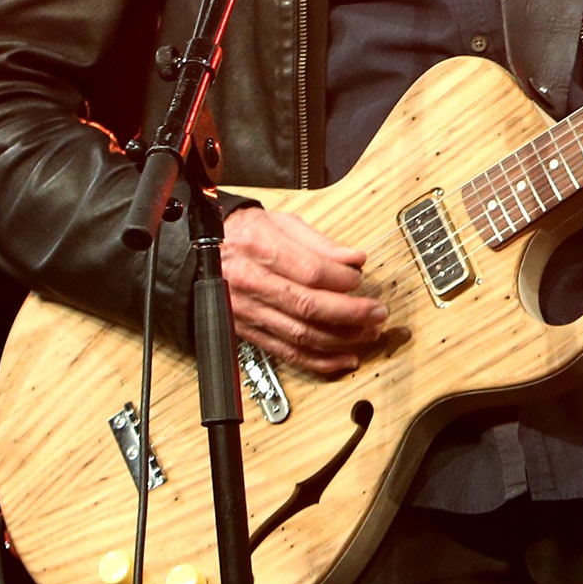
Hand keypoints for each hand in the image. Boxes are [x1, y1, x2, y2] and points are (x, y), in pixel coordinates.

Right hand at [222, 204, 386, 375]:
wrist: (204, 254)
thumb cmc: (245, 234)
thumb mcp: (281, 222)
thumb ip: (319, 243)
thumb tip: (355, 259)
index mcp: (259, 246)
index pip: (310, 270)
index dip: (342, 279)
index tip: (361, 279)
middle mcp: (251, 281)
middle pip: (308, 305)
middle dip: (351, 312)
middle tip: (377, 312)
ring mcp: (249, 310)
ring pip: (301, 334)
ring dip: (342, 338)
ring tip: (368, 332)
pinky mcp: (250, 332)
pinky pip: (288, 353)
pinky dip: (320, 360)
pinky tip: (344, 358)